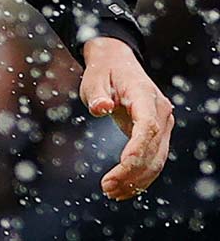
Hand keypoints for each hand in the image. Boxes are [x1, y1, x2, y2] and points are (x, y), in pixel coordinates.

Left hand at [80, 36, 173, 199]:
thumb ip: (96, 93)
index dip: (138, 146)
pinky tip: (123, 189)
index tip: (123, 164)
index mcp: (145, 95)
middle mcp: (161, 112)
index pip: (148, 125)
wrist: (118, 64)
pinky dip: (140, 177)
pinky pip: (153, 160)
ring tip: (112, 193)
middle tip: (107, 188)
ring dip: (137, 180)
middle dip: (131, 172)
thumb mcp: (93, 78)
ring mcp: (163, 125)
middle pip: (153, 149)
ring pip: (156, 160)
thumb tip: (101, 107)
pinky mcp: (158, 135)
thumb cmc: (103, 72)